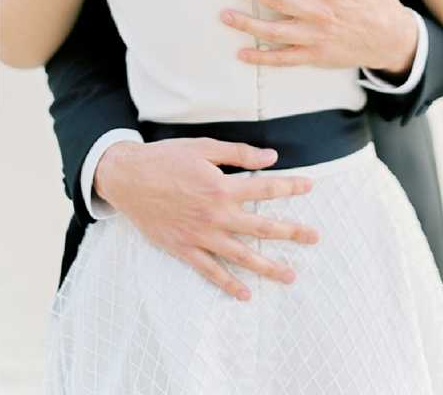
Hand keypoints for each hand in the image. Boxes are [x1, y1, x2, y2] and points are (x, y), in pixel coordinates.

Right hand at [94, 138, 319, 301]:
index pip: (265, 189)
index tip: (310, 186)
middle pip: (261, 227)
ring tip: (290, 275)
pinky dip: (228, 284)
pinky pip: (210, 271)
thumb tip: (271, 157)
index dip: (290, 187)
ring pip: (241, 256)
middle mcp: (215, 215)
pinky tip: (245, 294)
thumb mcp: (204, 148)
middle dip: (291, 233)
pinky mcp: (183, 249)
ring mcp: (200, 235)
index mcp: (221, 187)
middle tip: (314, 237)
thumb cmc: (166, 158)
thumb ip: (239, 154)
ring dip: (268, 267)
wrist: (128, 178)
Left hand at [219, 0, 417, 74]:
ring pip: (274, 31)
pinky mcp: (315, 54)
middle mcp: (318, 11)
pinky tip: (242, 54)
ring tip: (224, 15)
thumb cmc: (379, 0)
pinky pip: (284, 58)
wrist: (392, 40)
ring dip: (247, 24)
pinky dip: (262, 58)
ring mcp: (314, 35)